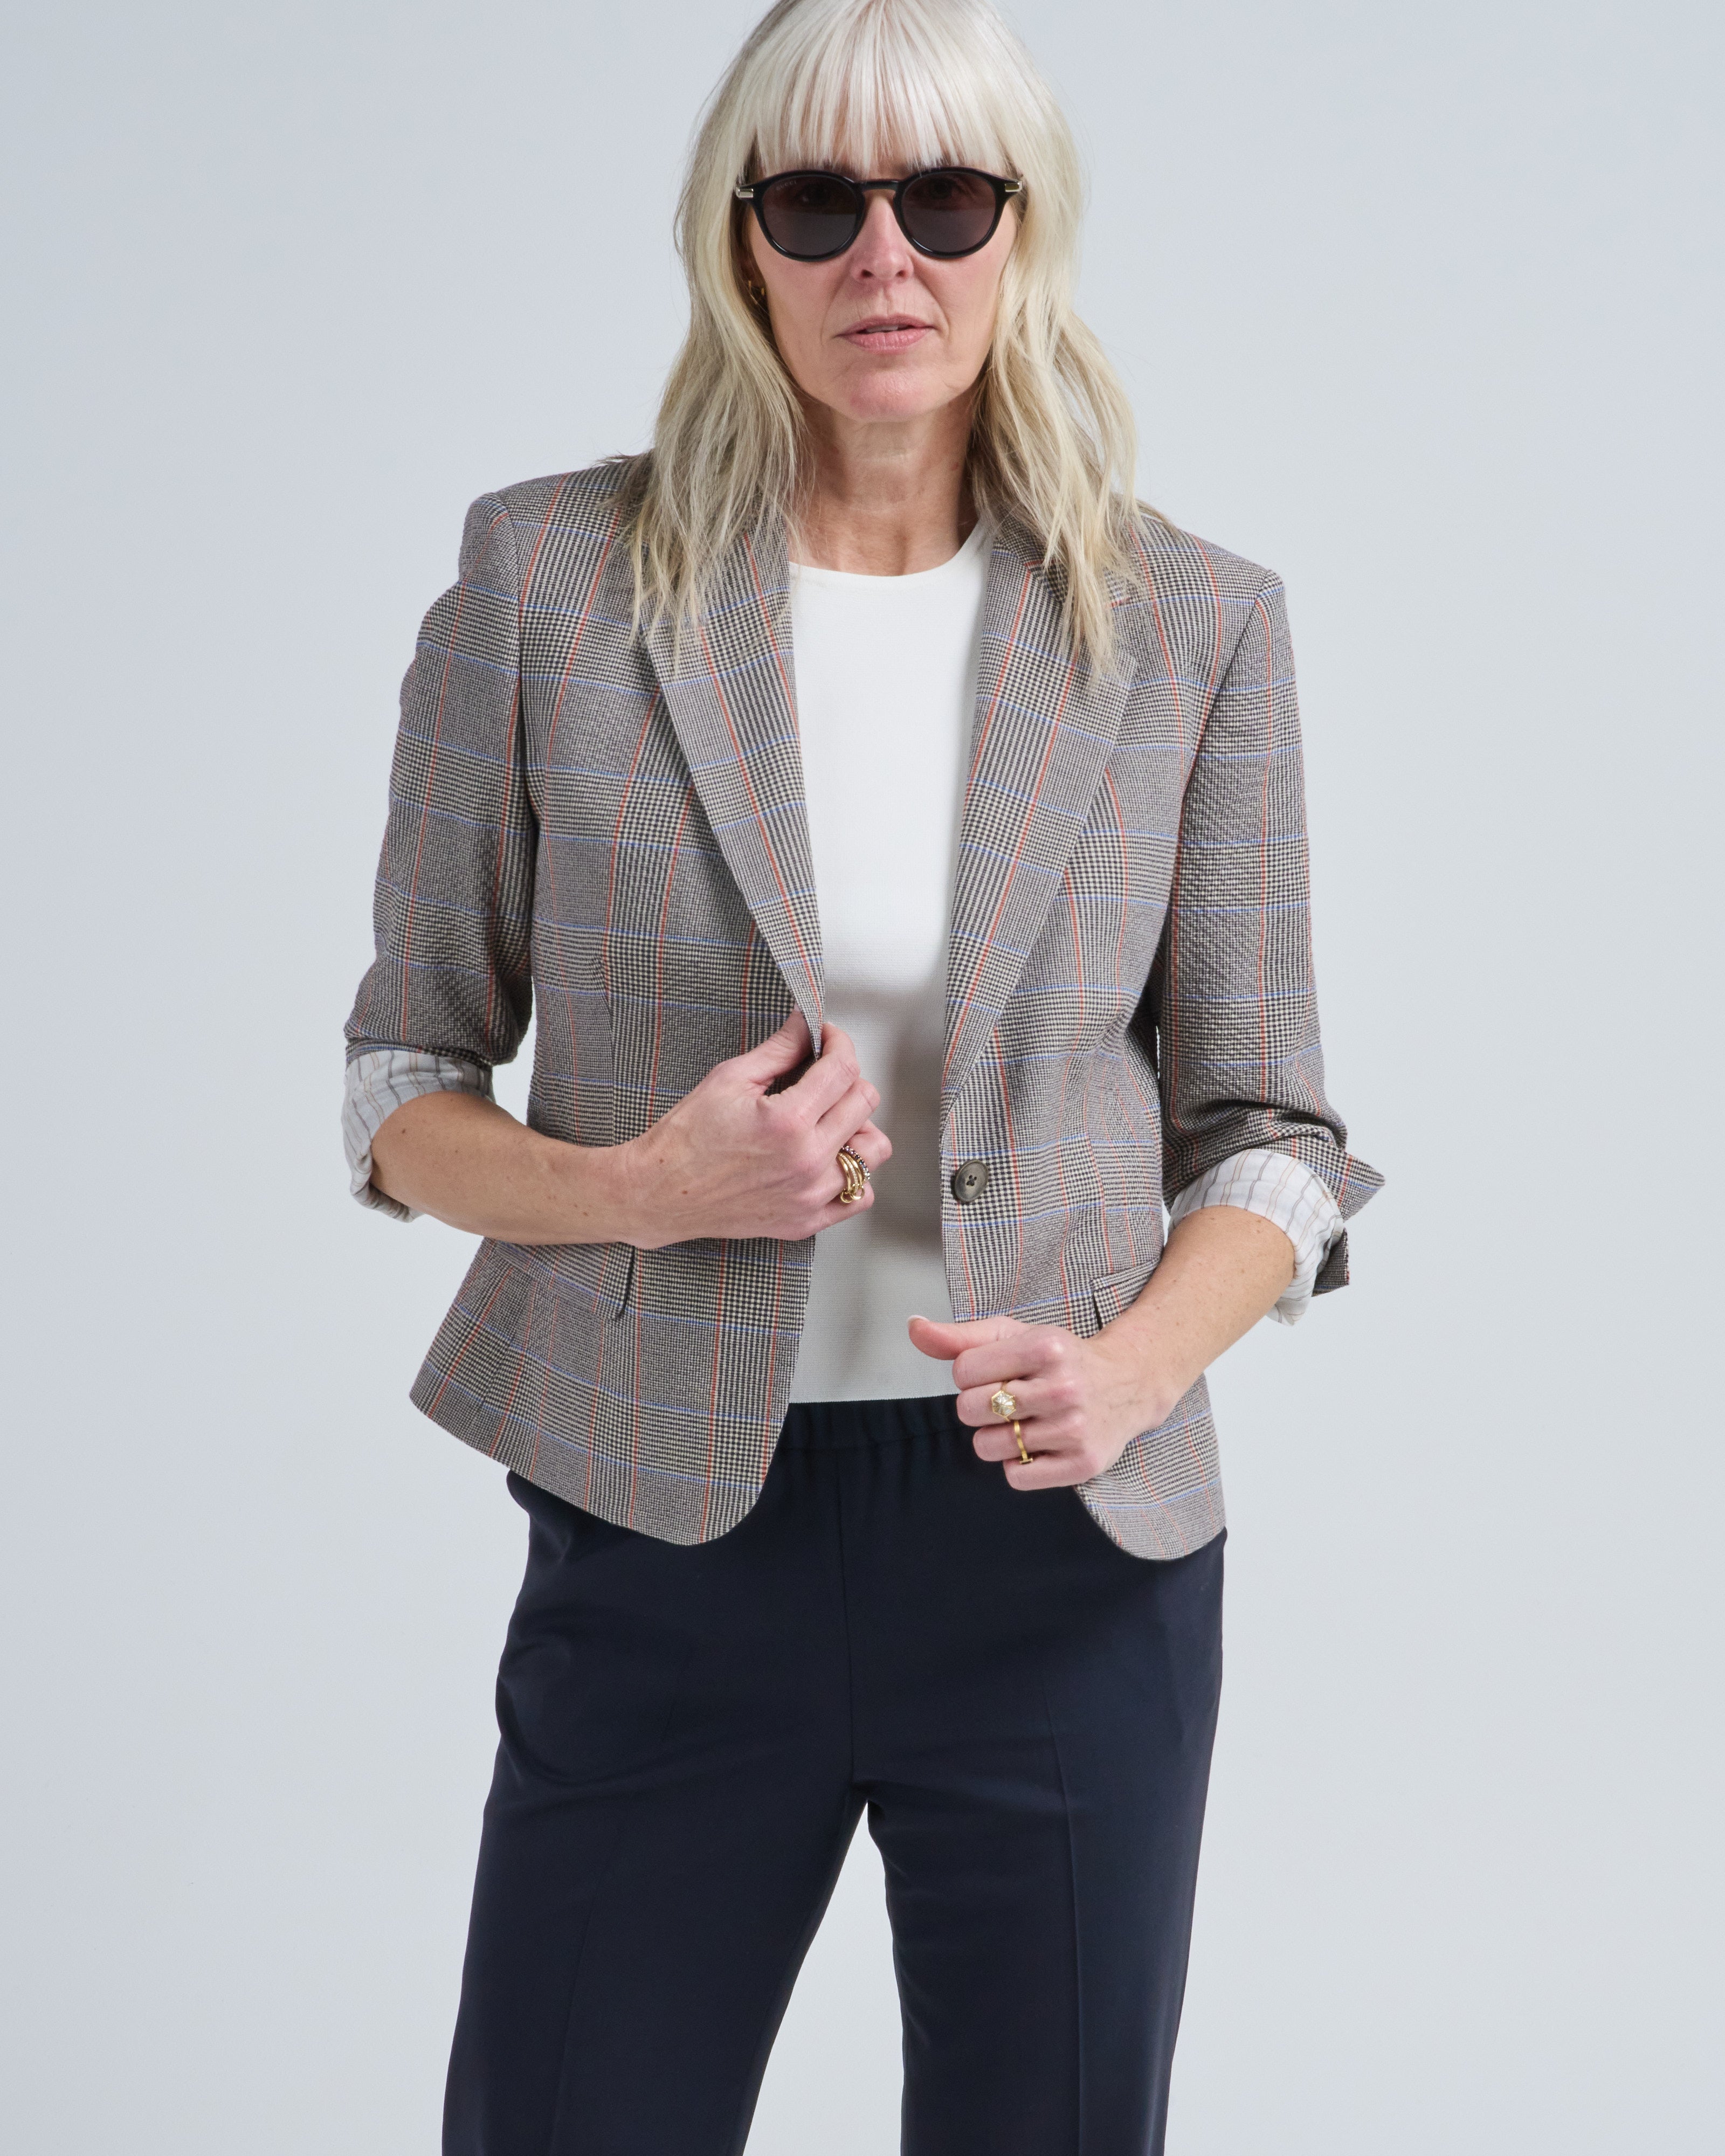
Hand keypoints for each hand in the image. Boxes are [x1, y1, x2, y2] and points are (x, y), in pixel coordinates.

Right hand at [624, 1013, 890, 1247]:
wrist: (661, 1193)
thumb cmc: (686, 1138)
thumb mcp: (729, 1079)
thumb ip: (779, 1050)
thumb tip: (808, 1024)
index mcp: (788, 1121)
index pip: (843, 1069)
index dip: (839, 1043)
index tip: (828, 1039)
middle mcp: (807, 1161)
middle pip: (865, 1102)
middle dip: (846, 1078)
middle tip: (821, 1075)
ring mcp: (811, 1196)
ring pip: (874, 1150)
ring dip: (857, 1126)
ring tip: (828, 1120)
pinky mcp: (807, 1221)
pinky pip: (860, 1194)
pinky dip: (853, 1174)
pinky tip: (828, 1159)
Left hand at [907, 1312, 1176, 1489]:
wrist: (1127, 1384)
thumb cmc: (1059, 1359)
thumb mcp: (1013, 1336)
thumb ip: (959, 1336)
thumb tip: (914, 1327)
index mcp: (1045, 1347)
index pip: (962, 1371)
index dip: (970, 1374)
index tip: (997, 1371)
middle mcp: (1063, 1388)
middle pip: (970, 1410)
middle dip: (979, 1405)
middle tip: (1010, 1398)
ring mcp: (1075, 1429)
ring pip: (988, 1447)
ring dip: (997, 1436)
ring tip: (1025, 1420)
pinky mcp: (1082, 1464)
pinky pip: (1016, 1476)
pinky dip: (1019, 1463)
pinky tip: (1039, 1442)